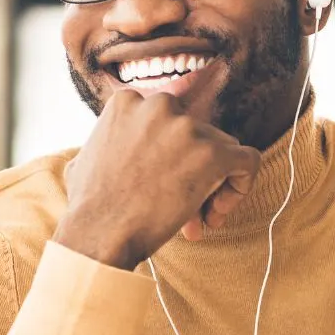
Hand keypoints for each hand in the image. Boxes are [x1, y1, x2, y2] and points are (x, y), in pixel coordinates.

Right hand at [53, 91, 262, 268]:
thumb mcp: (86, 155)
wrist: (98, 233)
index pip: (170, 120)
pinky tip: (216, 213)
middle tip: (184, 205)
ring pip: (223, 148)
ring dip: (215, 183)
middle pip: (198, 134)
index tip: (166, 182)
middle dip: (194, 169)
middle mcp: (161, 105)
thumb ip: (110, 140)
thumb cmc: (88, 205)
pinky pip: (248, 161)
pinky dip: (241, 186)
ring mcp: (188, 127)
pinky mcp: (213, 153)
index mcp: (131, 101)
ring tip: (198, 218)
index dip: (172, 154)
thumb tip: (120, 145)